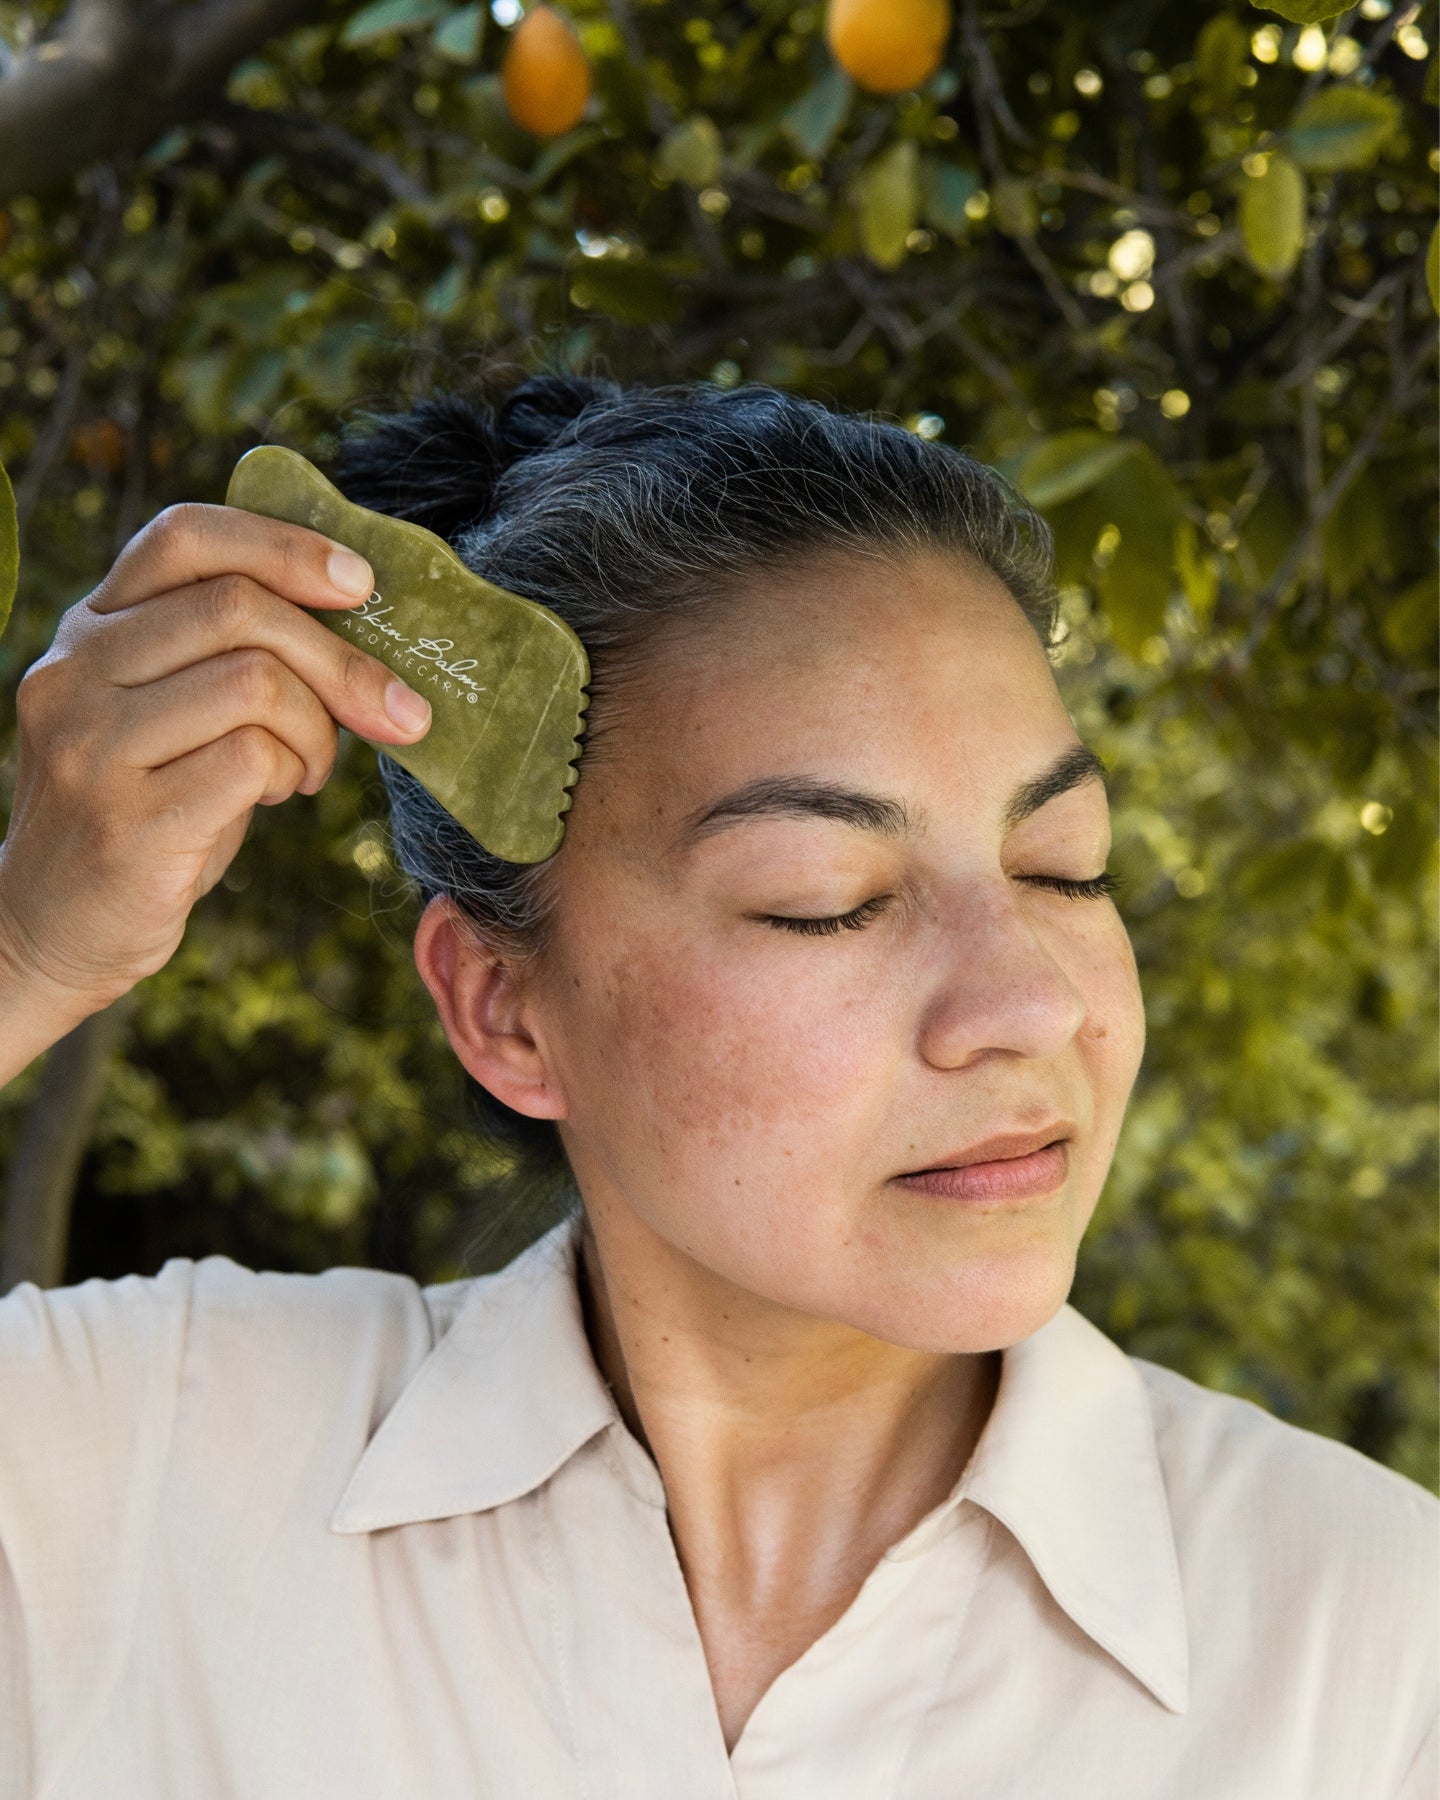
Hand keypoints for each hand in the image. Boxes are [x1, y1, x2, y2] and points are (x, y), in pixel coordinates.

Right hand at [0, 501, 431, 1071]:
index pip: (184, 538)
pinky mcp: (126, 820)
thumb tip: (361, 626)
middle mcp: (77, 672)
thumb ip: (228, 658)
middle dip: (342, 660)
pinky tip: (278, 793)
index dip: (284, 546)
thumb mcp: (170, 716)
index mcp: (90, 629)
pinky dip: (290, 771)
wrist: (51, 931)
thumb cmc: (145, 814)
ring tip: (310, 766)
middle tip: (393, 711)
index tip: (360, 583)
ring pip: (254, 680)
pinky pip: (249, 759)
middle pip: (239, 607)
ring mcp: (92, 745)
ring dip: (319, 727)